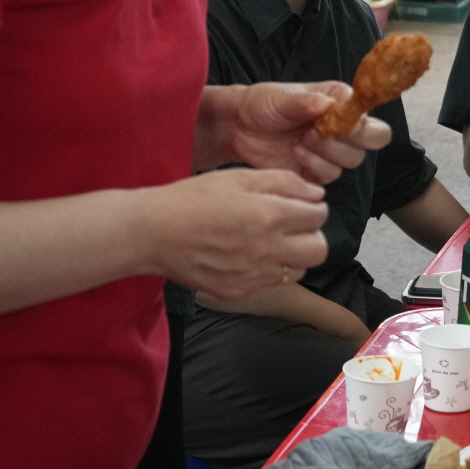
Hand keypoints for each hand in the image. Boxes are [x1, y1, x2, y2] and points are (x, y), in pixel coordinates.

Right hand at [144, 167, 329, 299]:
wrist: (151, 233)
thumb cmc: (193, 199)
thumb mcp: (239, 177)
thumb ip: (284, 182)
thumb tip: (317, 195)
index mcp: (268, 216)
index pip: (318, 216)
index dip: (313, 207)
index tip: (302, 206)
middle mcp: (266, 249)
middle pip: (318, 251)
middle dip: (312, 235)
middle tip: (294, 226)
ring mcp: (252, 275)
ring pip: (298, 271)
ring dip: (293, 255)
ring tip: (270, 242)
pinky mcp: (237, 291)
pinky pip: (270, 284)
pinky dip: (268, 270)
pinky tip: (249, 256)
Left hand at [200, 82, 391, 182]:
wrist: (239, 127)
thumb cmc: (264, 104)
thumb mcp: (283, 97)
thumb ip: (307, 102)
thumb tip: (328, 104)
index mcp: (342, 103)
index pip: (371, 115)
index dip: (362, 123)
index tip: (338, 122)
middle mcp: (344, 127)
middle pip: (373, 141)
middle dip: (350, 140)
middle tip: (321, 133)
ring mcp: (332, 150)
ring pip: (352, 161)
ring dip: (328, 154)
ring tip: (302, 142)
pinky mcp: (317, 171)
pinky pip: (330, 177)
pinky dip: (315, 167)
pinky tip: (296, 154)